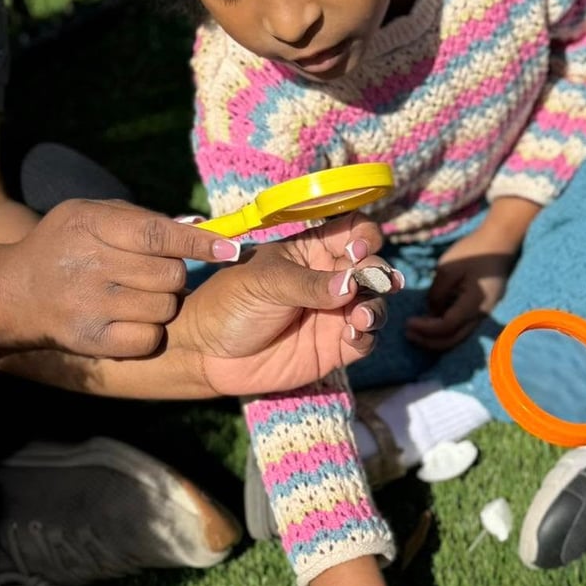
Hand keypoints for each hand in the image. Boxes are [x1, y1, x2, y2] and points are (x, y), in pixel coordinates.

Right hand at [0, 199, 237, 356]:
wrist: (13, 293)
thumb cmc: (66, 245)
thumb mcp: (91, 215)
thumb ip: (142, 218)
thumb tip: (202, 226)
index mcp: (91, 225)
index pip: (159, 235)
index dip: (199, 243)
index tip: (229, 250)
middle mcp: (90, 264)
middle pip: (171, 275)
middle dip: (174, 275)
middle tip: (154, 275)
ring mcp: (90, 305)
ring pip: (166, 308)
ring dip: (163, 303)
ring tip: (137, 296)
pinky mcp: (91, 340)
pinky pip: (150, 338)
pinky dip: (149, 331)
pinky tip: (129, 319)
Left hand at [180, 219, 394, 395]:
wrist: (207, 353)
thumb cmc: (229, 303)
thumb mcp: (264, 283)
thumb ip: (308, 283)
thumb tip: (352, 286)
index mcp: (311, 251)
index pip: (353, 232)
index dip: (364, 236)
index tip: (357, 251)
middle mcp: (329, 279)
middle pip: (372, 268)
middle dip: (378, 273)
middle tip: (369, 283)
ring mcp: (334, 313)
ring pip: (374, 303)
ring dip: (376, 307)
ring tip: (361, 317)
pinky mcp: (334, 347)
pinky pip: (365, 339)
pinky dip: (367, 336)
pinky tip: (352, 336)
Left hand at [406, 224, 515, 352]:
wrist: (500, 242)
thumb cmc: (473, 251)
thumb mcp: (448, 268)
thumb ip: (436, 293)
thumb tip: (431, 311)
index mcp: (474, 303)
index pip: (447, 326)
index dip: (426, 328)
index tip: (408, 323)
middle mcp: (482, 314)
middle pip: (453, 339)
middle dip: (429, 341)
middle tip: (409, 334)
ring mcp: (485, 313)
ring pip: (459, 336)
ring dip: (437, 337)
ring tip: (416, 331)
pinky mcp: (483, 308)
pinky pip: (463, 326)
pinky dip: (446, 329)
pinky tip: (432, 322)